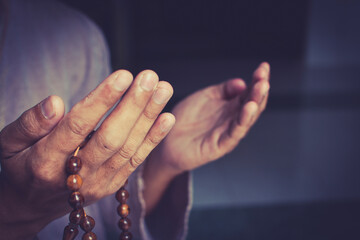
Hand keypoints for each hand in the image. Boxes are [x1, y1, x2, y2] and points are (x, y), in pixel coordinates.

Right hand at [0, 70, 174, 238]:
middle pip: (110, 138)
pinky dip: (153, 139)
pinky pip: (136, 161)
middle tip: (149, 77)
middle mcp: (76, 176)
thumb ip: (30, 123)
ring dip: (148, 117)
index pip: (77, 127)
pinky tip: (167, 118)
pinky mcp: (113, 184)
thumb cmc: (21, 164)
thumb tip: (55, 102)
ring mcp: (98, 183)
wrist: (33, 203)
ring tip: (163, 89)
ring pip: (128, 148)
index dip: (102, 101)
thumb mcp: (10, 143)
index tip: (123, 76)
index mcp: (45, 162)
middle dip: (133, 106)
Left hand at [153, 62, 269, 171]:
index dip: (258, 79)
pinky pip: (234, 132)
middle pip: (252, 104)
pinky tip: (249, 107)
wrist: (168, 141)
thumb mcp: (205, 97)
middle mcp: (232, 119)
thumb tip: (242, 82)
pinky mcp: (220, 145)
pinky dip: (243, 120)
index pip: (249, 92)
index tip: (264, 66)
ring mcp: (228, 133)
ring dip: (256, 102)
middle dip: (260, 90)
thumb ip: (223, 90)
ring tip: (262, 87)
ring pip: (247, 118)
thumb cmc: (187, 119)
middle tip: (264, 77)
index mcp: (231, 106)